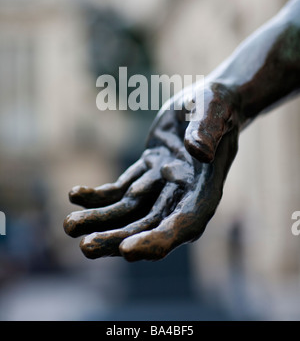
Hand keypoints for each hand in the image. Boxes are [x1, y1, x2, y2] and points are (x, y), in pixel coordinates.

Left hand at [63, 80, 239, 260]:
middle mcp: (182, 195)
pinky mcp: (146, 174)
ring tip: (70, 225)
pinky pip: (119, 191)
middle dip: (118, 238)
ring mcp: (161, 186)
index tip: (128, 250)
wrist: (207, 103)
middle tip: (86, 247)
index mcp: (204, 188)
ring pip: (129, 213)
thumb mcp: (214, 110)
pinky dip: (98, 196)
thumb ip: (207, 130)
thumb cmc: (216, 105)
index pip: (184, 224)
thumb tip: (200, 152)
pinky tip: (76, 194)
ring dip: (100, 221)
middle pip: (149, 226)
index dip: (157, 240)